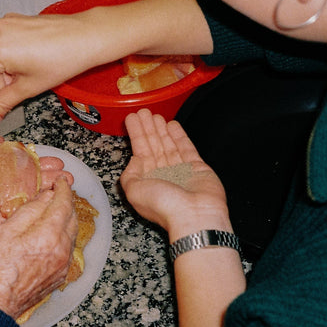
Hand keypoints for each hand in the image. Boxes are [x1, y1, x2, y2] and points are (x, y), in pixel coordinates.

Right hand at [0, 0, 214, 130]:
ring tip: (19, 86)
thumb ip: (5, 103)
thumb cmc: (63, 60)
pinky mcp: (17, 19)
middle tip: (5, 104)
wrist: (87, 37)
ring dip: (3, 73)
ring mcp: (7, 23)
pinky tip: (24, 70)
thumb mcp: (29, 87)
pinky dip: (10, 58)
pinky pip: (6, 43)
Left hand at [0, 137, 72, 232]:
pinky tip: (38, 205)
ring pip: (19, 200)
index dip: (36, 163)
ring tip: (59, 188)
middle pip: (24, 184)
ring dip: (40, 195)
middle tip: (64, 174)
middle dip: (45, 178)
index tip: (53, 160)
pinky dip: (20, 212)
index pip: (18, 167)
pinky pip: (4, 217)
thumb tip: (3, 140)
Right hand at [0, 178, 77, 319]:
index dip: (63, 189)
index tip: (61, 181)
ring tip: (55, 211)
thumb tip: (46, 196)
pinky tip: (52, 235)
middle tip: (58, 192)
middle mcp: (62, 249)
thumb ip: (29, 211)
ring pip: (72, 235)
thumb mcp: (5, 231)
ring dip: (66, 220)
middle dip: (67, 203)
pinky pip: (67, 250)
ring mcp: (63, 265)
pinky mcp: (60, 276)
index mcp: (49, 235)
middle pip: (72, 218)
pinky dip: (63, 237)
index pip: (63, 204)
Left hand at [120, 108, 231, 235]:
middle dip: (147, 128)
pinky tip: (172, 124)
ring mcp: (179, 170)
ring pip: (168, 144)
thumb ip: (130, 174)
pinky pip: (186, 147)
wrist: (194, 215)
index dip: (135, 134)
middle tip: (143, 111)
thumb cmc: (164, 206)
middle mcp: (162, 174)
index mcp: (146, 180)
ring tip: (155, 114)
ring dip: (161, 129)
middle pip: (153, 145)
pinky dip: (179, 136)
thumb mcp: (134, 191)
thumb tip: (134, 160)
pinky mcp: (197, 167)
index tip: (131, 118)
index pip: (139, 151)